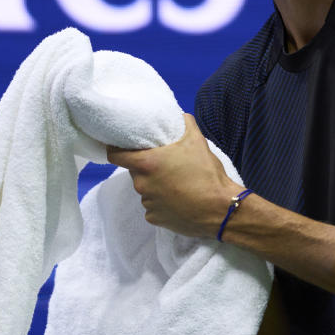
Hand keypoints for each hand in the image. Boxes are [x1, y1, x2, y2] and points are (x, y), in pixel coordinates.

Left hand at [106, 113, 240, 237]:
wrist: (219, 209)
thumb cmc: (206, 173)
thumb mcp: (197, 141)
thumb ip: (185, 123)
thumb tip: (179, 116)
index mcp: (146, 163)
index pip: (114, 155)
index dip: (116, 149)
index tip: (123, 146)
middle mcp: (142, 184)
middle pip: (135, 172)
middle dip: (146, 167)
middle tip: (165, 164)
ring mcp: (147, 203)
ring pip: (146, 190)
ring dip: (155, 185)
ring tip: (176, 183)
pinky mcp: (154, 218)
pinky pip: (153, 206)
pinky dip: (162, 202)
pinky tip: (178, 200)